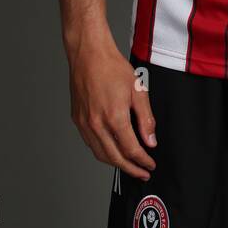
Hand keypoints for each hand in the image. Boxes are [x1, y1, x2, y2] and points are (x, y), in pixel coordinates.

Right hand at [68, 35, 157, 179]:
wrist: (88, 54)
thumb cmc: (112, 67)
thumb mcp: (138, 90)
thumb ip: (146, 118)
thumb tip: (150, 140)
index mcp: (114, 117)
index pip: (131, 150)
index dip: (143, 161)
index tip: (150, 164)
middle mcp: (96, 124)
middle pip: (115, 158)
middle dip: (130, 169)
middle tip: (141, 173)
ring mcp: (84, 123)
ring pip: (100, 154)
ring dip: (115, 163)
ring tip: (128, 165)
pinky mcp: (77, 119)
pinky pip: (90, 143)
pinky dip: (102, 151)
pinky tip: (111, 149)